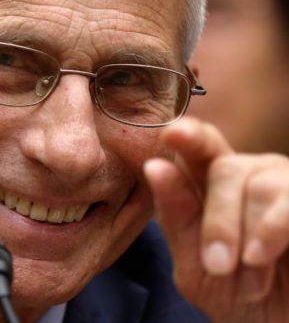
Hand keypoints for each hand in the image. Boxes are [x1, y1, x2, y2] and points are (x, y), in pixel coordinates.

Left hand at [144, 117, 288, 322]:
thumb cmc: (238, 297)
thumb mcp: (196, 267)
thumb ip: (177, 220)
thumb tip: (155, 165)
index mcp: (214, 184)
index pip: (200, 147)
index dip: (189, 136)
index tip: (173, 133)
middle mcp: (254, 174)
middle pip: (225, 168)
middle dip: (218, 220)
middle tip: (217, 265)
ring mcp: (287, 184)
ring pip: (261, 185)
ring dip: (248, 233)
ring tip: (249, 268)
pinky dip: (272, 230)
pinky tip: (261, 256)